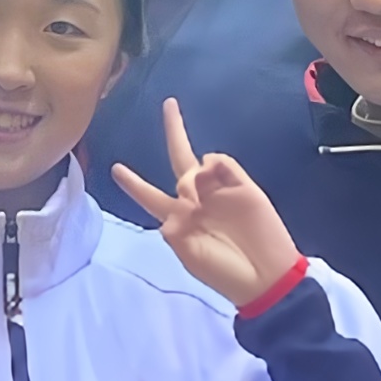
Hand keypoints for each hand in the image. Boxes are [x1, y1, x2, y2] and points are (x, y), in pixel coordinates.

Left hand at [109, 98, 303, 311]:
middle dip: (174, 131)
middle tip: (169, 104)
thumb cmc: (224, 272)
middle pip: (179, 158)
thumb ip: (175, 227)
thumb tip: (180, 199)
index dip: (133, 184)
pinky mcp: (242, 185)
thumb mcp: (189, 256)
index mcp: (179, 218)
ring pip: (197, 163)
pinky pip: (220, 162)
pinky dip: (213, 164)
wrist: (265, 276)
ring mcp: (220, 190)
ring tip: (202, 199)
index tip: (115, 169)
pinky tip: (213, 177)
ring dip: (192, 175)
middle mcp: (197, 199)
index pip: (150, 196)